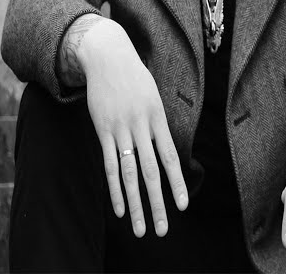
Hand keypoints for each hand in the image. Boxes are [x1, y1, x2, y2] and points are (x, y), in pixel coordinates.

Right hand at [78, 19, 189, 237]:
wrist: (107, 56)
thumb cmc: (133, 77)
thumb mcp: (153, 95)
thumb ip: (157, 124)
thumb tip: (165, 151)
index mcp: (158, 117)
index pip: (170, 157)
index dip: (177, 183)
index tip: (183, 206)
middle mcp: (141, 126)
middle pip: (151, 172)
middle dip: (157, 203)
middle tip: (162, 230)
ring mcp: (120, 129)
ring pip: (130, 174)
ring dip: (135, 204)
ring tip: (140, 229)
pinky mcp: (103, 130)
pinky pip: (109, 165)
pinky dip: (115, 189)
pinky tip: (119, 208)